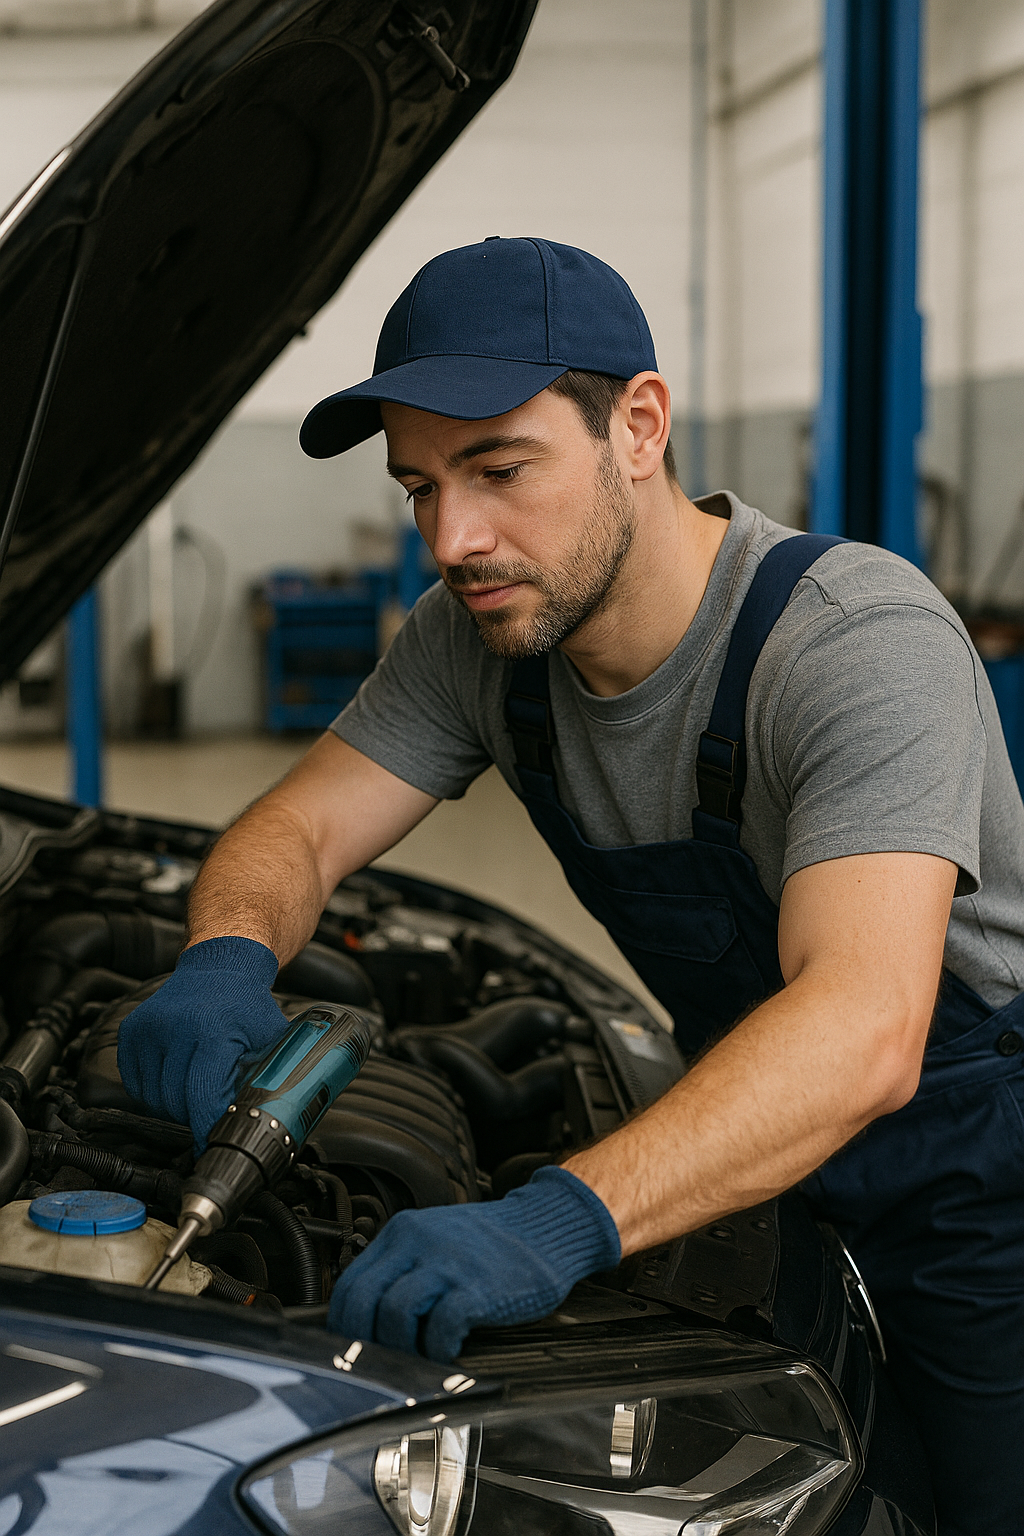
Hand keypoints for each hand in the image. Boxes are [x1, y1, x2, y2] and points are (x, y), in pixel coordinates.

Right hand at [117, 936, 286, 1148]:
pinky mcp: (131, 1031)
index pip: (202, 1096)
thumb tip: (269, 1120)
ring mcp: (148, 1028)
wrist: (219, 966)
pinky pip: (135, 1084)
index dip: (208, 1126)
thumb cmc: (247, 1005)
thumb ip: (269, 1075)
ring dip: (174, 1106)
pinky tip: (176, 1078)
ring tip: (196, 1089)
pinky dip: (154, 1092)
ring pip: (153, 1098)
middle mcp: (174, 1026)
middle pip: (176, 1102)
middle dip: (195, 1116)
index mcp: (211, 1029)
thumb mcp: (270, 1036)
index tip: (213, 1143)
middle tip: (211, 1110)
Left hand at [328, 1166, 620, 1361]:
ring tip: (416, 1358)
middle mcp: (417, 1242)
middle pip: (362, 1301)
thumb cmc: (491, 1243)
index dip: (343, 1324)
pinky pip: (440, 1327)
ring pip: (394, 1314)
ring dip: (399, 1348)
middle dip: (363, 1342)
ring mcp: (447, 1264)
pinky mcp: (476, 1288)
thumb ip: (403, 1267)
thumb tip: (368, 1318)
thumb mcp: (436, 1240)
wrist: (545, 1226)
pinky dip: (437, 1350)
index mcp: (402, 1232)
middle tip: (378, 1364)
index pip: (350, 1283)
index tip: (351, 1348)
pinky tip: (448, 1353)